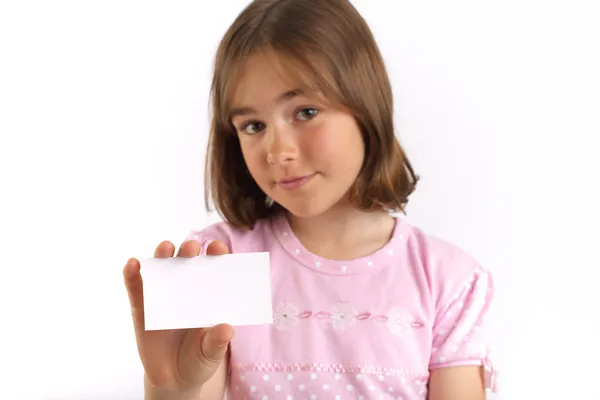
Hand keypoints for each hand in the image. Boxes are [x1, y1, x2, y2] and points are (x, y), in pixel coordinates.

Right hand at [123, 239, 233, 394]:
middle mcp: (185, 290)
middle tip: (192, 248)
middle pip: (186, 263)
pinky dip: (132, 275)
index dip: (215, 256)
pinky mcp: (141, 309)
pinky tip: (133, 264)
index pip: (213, 269)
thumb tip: (227, 329)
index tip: (217, 248)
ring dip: (162, 256)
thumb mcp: (211, 353)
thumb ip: (217, 342)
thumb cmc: (199, 358)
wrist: (174, 379)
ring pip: (161, 270)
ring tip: (166, 247)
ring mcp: (162, 297)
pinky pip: (136, 289)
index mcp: (207, 296)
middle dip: (188, 251)